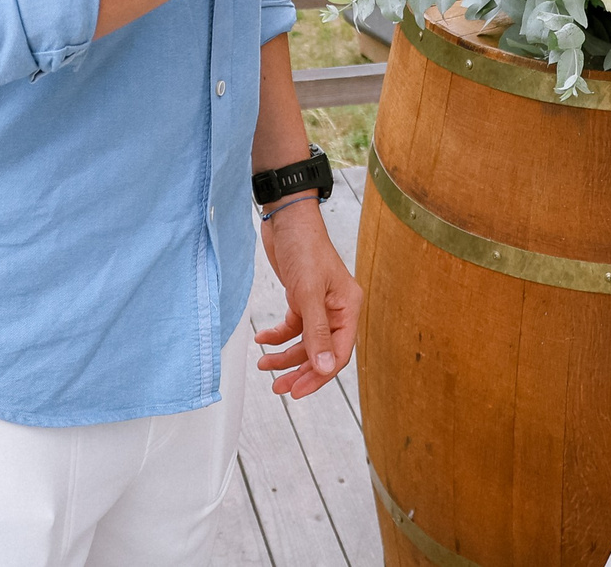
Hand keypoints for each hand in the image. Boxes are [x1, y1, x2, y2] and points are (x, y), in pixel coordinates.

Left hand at [255, 198, 360, 398]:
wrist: (285, 220)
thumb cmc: (304, 247)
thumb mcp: (308, 293)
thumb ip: (317, 332)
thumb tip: (325, 368)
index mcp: (348, 307)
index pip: (339, 353)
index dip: (319, 375)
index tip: (298, 391)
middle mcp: (336, 309)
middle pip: (322, 352)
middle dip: (300, 371)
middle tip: (280, 388)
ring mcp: (318, 305)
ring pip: (305, 343)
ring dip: (285, 356)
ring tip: (265, 365)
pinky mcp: (301, 299)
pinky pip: (292, 327)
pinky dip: (277, 336)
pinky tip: (262, 339)